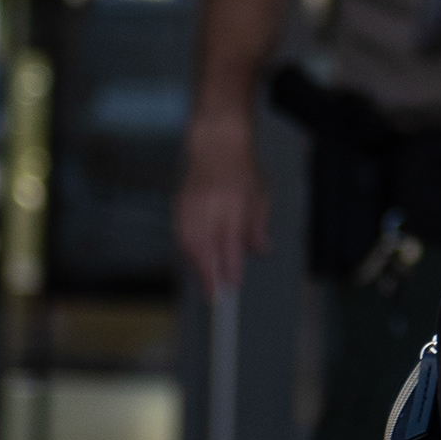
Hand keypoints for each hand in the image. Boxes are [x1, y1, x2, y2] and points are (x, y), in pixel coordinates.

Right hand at [175, 117, 271, 294]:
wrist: (216, 143)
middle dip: (208, 275)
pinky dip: (187, 250)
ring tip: (206, 281)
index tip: (233, 285)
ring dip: (196, 265)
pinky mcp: (179, 204)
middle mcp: (209, 205)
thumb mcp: (261, 196)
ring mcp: (191, 204)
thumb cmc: (242, 169)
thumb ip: (258, 226)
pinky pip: (180, 233)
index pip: (229, 243)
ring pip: (188, 243)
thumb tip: (261, 251)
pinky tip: (195, 260)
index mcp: (233, 203)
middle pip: (204, 248)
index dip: (230, 267)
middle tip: (214, 295)